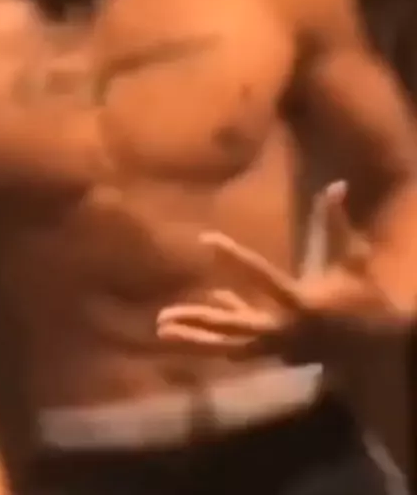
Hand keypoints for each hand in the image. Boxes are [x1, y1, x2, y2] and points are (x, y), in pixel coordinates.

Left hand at [156, 182, 409, 362]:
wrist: (373, 349)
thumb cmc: (361, 297)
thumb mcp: (351, 258)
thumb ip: (336, 223)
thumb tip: (336, 185)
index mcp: (299, 301)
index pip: (260, 277)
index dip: (233, 257)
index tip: (206, 239)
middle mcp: (281, 329)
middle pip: (232, 327)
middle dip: (198, 323)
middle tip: (162, 317)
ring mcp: (275, 345)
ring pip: (228, 343)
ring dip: (196, 337)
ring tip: (161, 327)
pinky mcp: (272, 350)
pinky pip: (239, 339)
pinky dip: (219, 327)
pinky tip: (196, 313)